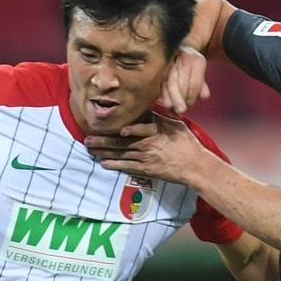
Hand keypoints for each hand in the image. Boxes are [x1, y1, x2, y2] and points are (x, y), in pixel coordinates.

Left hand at [84, 114, 206, 183]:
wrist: (193, 165)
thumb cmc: (186, 143)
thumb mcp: (174, 125)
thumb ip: (159, 118)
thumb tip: (146, 110)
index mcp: (155, 131)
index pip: (137, 128)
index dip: (125, 130)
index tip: (111, 128)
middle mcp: (148, 144)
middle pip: (121, 143)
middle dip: (103, 142)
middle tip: (87, 140)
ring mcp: (145, 158)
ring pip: (120, 155)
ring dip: (104, 153)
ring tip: (90, 150)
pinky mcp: (146, 169)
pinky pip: (127, 167)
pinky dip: (114, 165)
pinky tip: (103, 164)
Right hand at [159, 45, 209, 114]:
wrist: (182, 46)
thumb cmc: (192, 63)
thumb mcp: (200, 71)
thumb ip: (202, 84)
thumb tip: (204, 96)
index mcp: (197, 61)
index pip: (194, 83)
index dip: (192, 97)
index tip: (189, 106)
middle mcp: (184, 59)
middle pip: (181, 83)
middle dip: (179, 99)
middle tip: (180, 111)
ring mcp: (172, 61)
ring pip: (169, 82)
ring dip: (170, 97)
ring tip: (170, 109)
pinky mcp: (163, 65)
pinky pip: (162, 81)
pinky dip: (163, 92)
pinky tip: (164, 102)